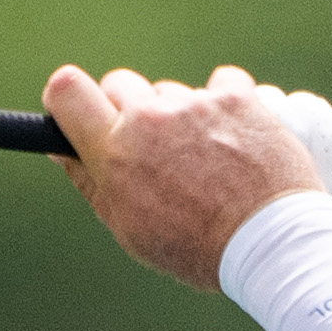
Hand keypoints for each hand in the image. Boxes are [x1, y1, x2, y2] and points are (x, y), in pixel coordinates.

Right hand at [43, 62, 331, 291]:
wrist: (270, 242)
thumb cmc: (197, 246)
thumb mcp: (131, 228)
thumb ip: (91, 181)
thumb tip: (61, 147)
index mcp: (114, 152)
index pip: (66, 90)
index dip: (68, 96)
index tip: (80, 110)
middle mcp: (149, 119)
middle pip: (120, 84)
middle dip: (130, 110)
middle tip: (155, 148)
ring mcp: (194, 104)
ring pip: (172, 92)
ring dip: (182, 116)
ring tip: (208, 161)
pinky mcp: (236, 96)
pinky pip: (220, 84)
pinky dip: (224, 106)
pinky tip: (234, 140)